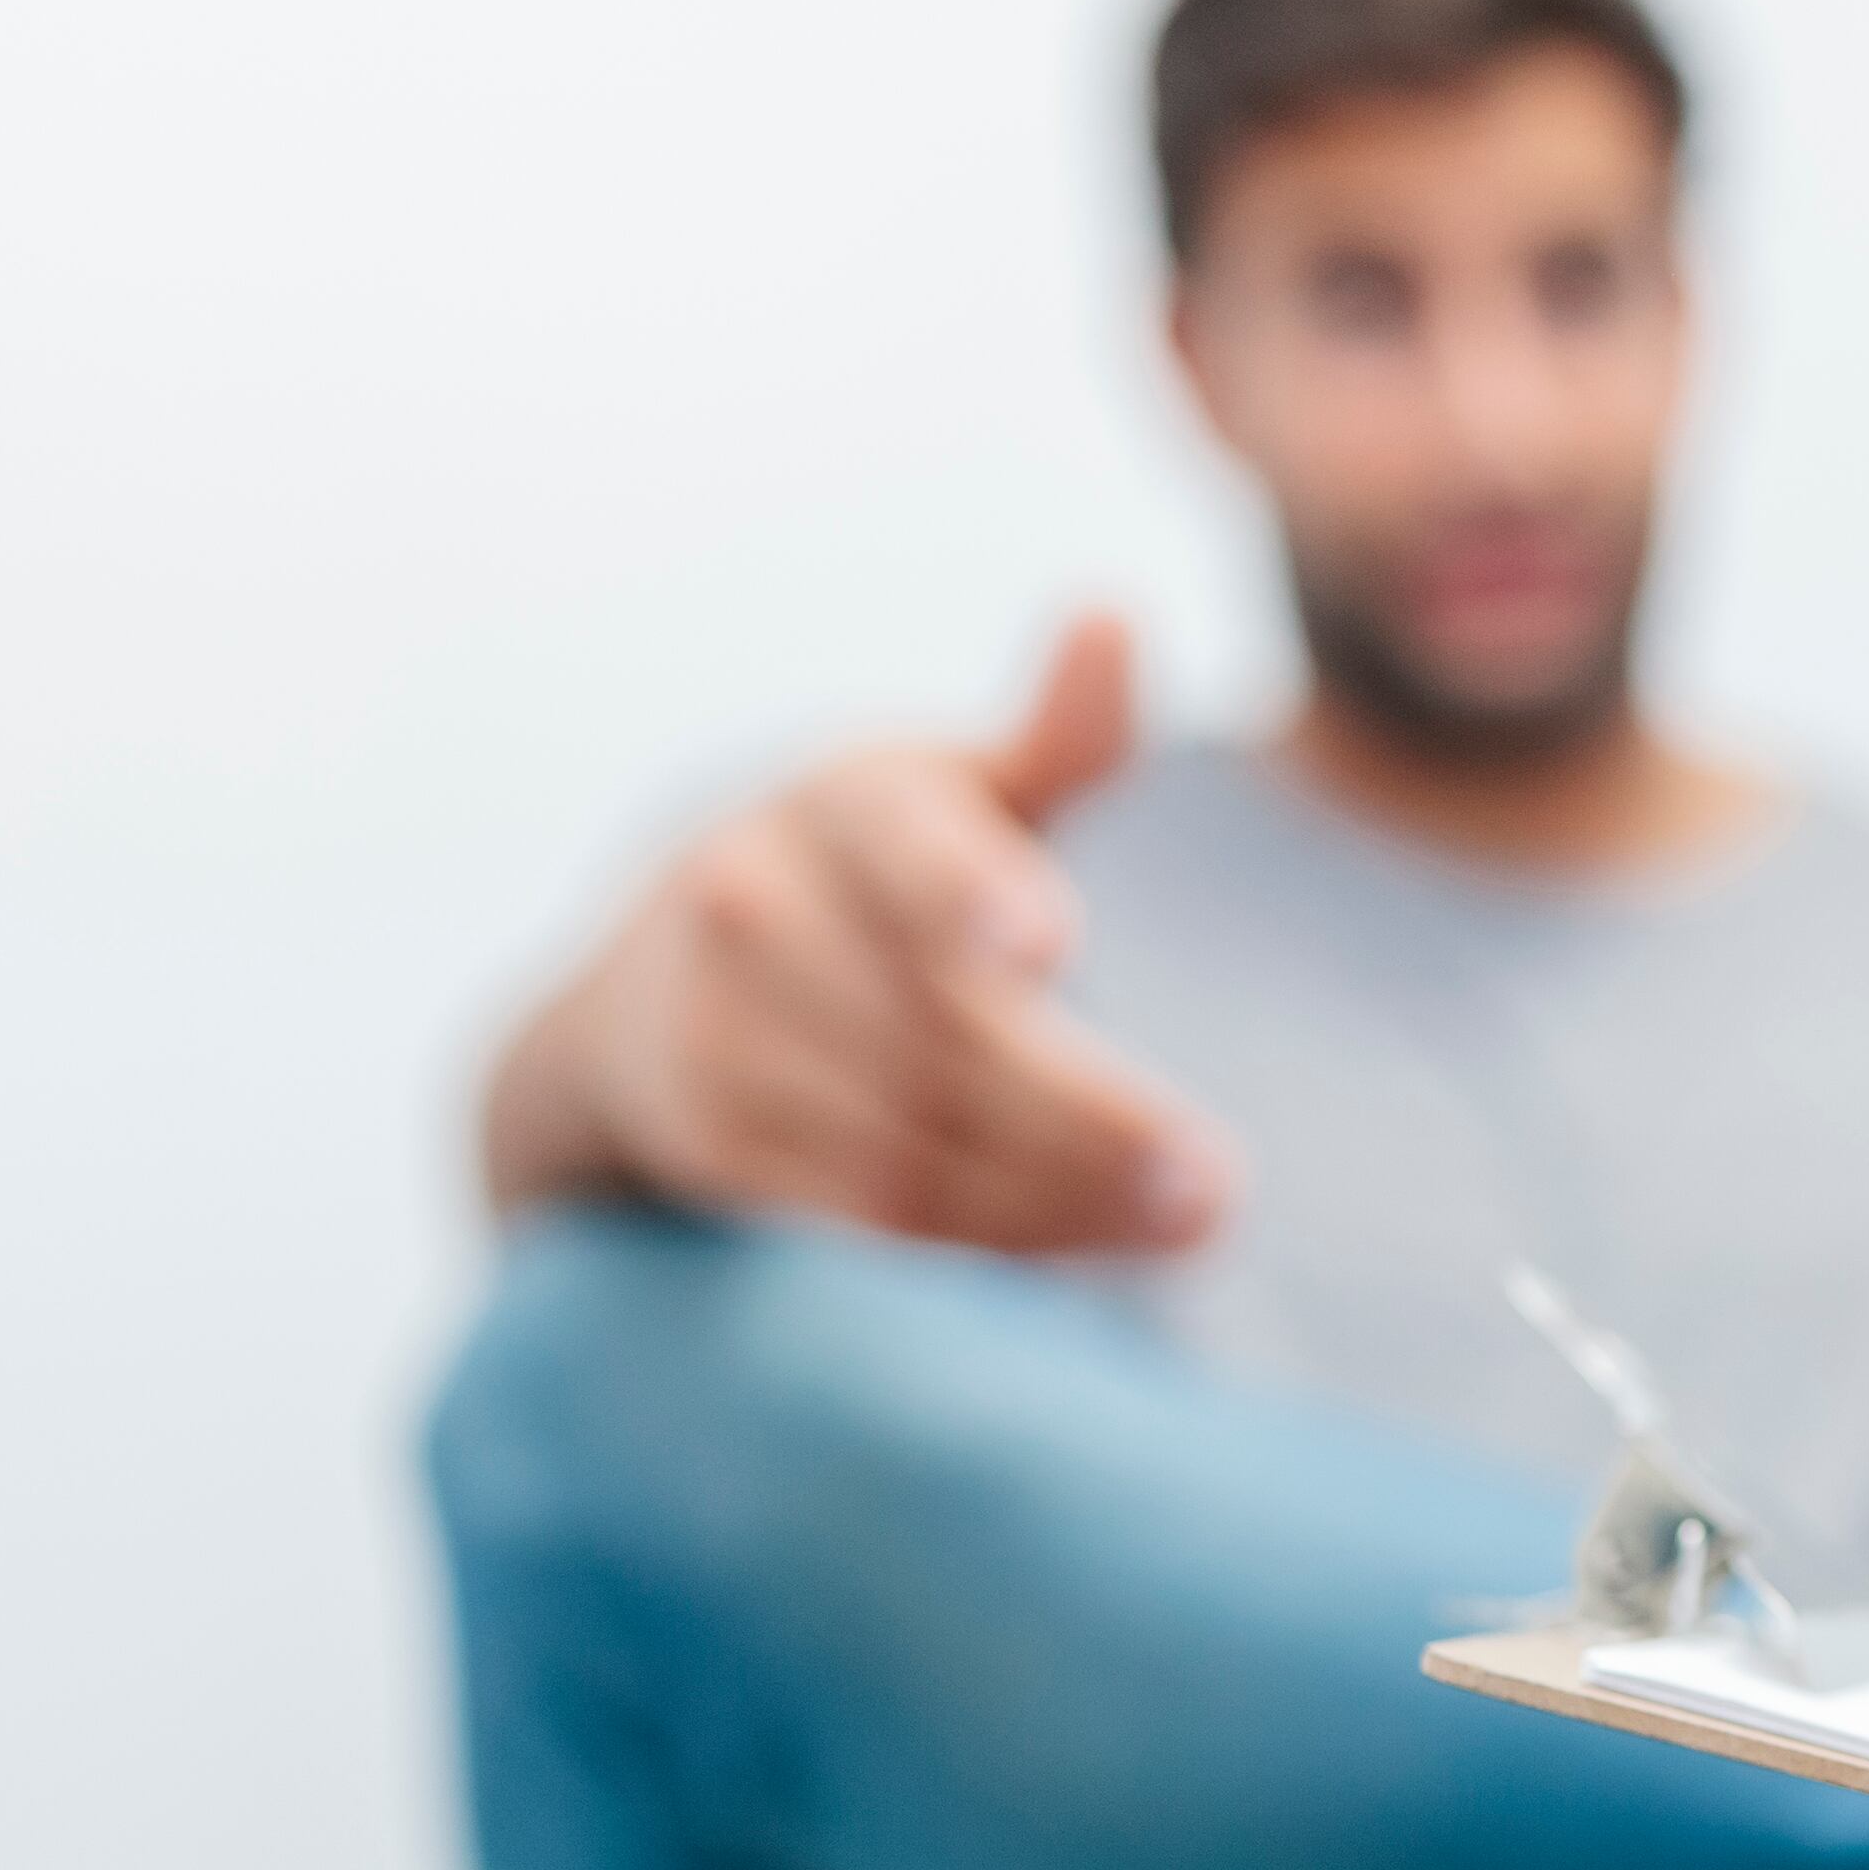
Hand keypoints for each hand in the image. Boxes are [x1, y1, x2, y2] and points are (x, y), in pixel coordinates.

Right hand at [479, 615, 1240, 1254]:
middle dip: (1082, 1118)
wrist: (655, 980)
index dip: (972, 891)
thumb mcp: (962, 787)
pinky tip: (1073, 1256)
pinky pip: (857, 1216)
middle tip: (1213, 1184)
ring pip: (905, 1143)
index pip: (910, 845)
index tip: (1042, 942)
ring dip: (1052, 1201)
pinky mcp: (706, 1139)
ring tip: (1182, 1222)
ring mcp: (715, 1024)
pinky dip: (976, 1250)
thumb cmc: (881, 871)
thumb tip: (1113, 613)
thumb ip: (1062, 733)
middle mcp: (756, 898)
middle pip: (940, 1033)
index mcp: (847, 797)